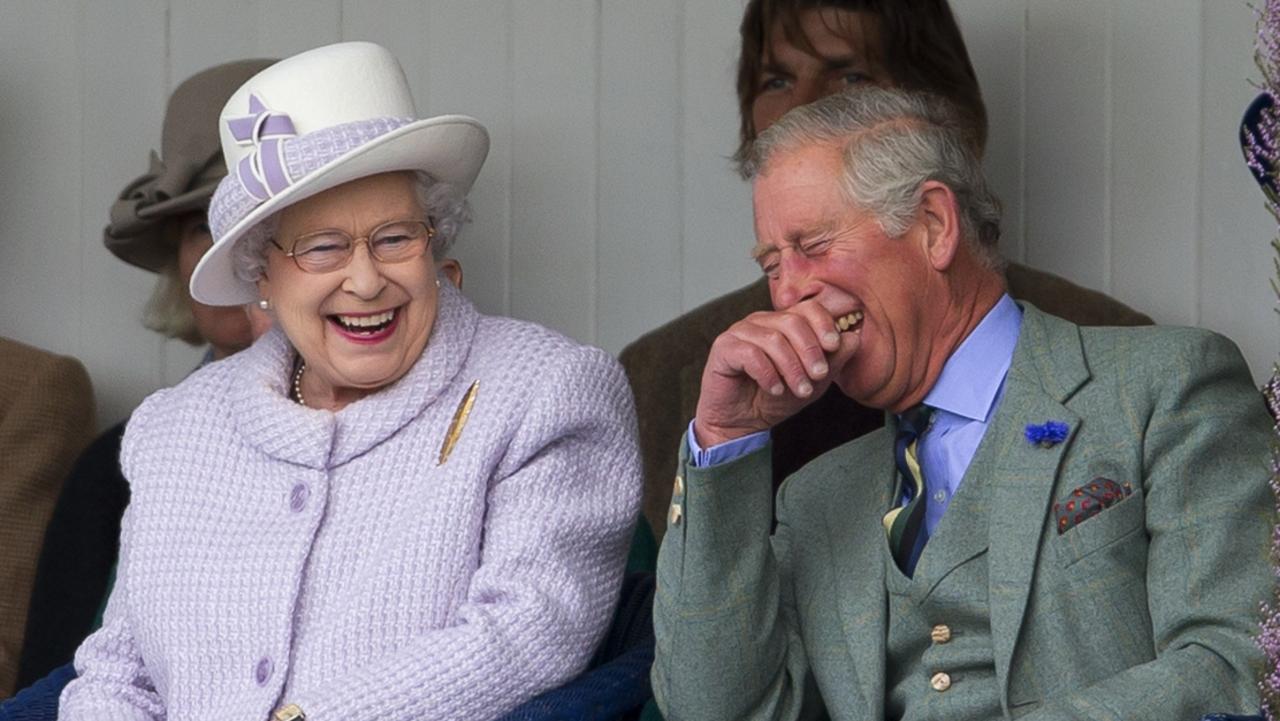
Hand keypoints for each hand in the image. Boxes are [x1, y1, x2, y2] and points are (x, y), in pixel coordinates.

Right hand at [695, 299, 860, 446]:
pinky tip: (775, 389)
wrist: (742, 423)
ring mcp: (740, 332)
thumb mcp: (813, 382)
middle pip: (792, 321)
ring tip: (800, 389)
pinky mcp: (723, 348)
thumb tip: (852, 338)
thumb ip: (833, 360)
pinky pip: (750, 353)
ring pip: (773, 338)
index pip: (807, 308)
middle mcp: (761, 321)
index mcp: (783, 323)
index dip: (823, 324)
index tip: (834, 346)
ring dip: (792, 367)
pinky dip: (767, 373)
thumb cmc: (775, 398)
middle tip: (819, 375)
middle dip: (810, 350)